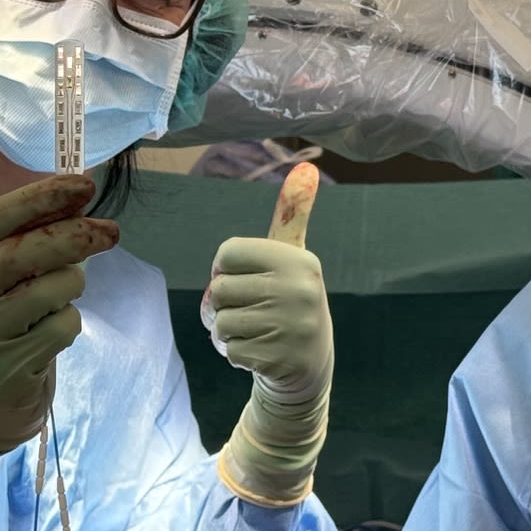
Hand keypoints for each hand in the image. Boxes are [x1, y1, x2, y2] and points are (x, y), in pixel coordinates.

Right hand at [0, 174, 113, 497]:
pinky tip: (47, 333)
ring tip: (58, 295)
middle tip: (112, 231)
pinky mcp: (9, 367)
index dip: (36, 199)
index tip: (82, 184)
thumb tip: (78, 197)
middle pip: (23, 252)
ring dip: (71, 283)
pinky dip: (68, 321)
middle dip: (76, 234)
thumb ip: (21, 240)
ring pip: (51, 287)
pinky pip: (63, 325)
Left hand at [206, 163, 330, 397]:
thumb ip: (293, 215)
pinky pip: (229, 350)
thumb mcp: (294, 260)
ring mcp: (289, 326)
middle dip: (224, 304)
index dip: (224, 268)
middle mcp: (297, 289)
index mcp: (298, 259)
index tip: (242, 278)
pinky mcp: (277, 358)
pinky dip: (236, 354)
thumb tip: (305, 166)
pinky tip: (260, 351)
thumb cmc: (291, 301)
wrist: (310, 364)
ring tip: (254, 331)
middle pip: (219, 290)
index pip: (228, 253)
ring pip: (221, 323)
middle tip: (247, 310)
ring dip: (227, 331)